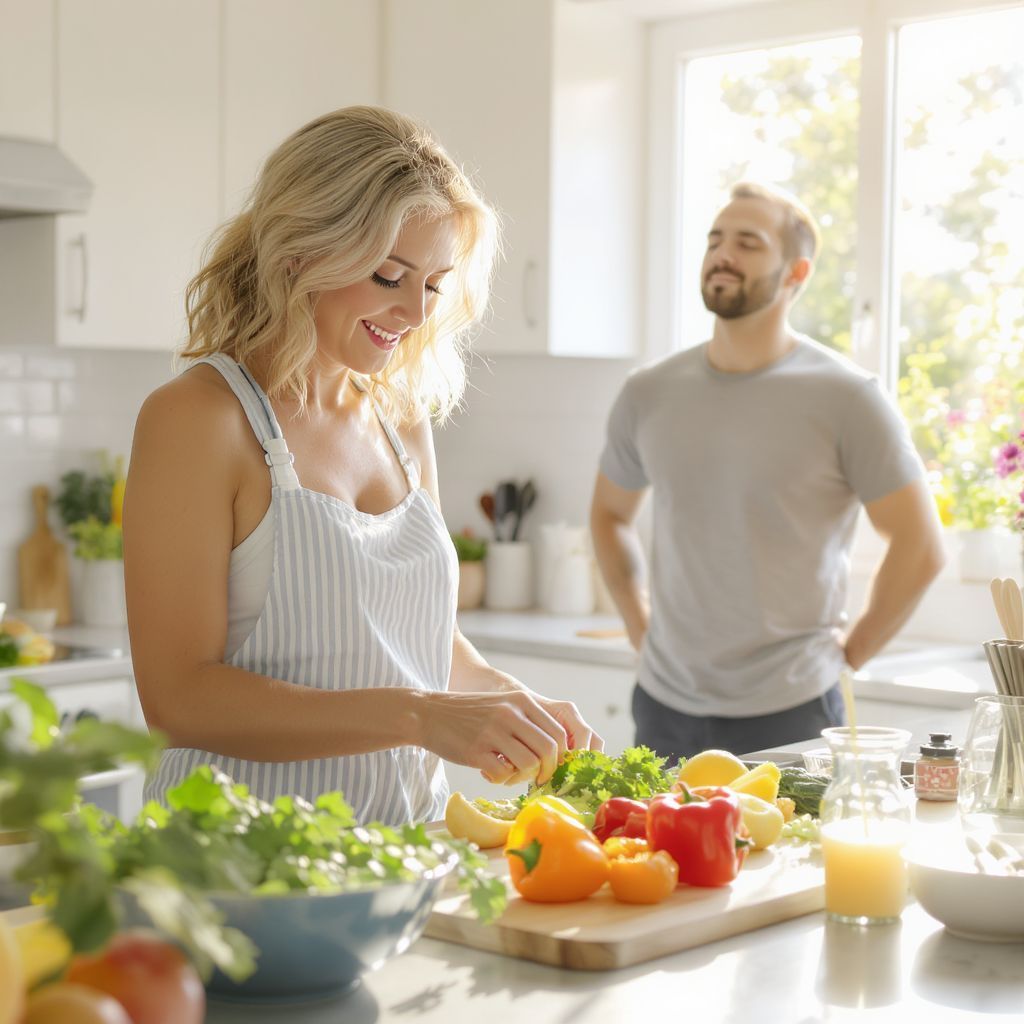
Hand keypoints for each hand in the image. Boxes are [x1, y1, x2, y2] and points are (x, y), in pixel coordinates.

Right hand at [415, 689, 570, 785]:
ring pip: (529, 764)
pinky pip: (504, 774)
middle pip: (549, 750)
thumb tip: (555, 754)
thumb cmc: (469, 714)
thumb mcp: (503, 706)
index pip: (558, 733)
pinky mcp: (476, 750)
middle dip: (548, 771)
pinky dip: (502, 779)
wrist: (429, 713)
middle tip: (537, 779)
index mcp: (521, 701)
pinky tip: (491, 772)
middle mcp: (511, 713)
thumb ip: (528, 722)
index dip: (560, 756)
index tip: (551, 767)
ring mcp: (493, 732)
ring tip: (510, 774)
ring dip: (523, 776)